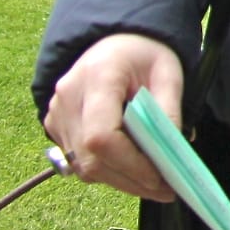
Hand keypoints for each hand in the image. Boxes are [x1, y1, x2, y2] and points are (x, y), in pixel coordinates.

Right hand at [43, 32, 182, 201]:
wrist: (116, 40)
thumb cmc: (144, 52)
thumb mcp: (168, 71)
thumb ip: (169, 109)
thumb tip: (174, 150)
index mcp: (98, 76)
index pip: (101, 135)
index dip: (129, 163)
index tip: (158, 175)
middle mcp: (69, 96)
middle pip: (90, 157)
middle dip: (128, 179)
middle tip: (164, 189)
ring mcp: (57, 112)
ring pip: (83, 165)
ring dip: (119, 179)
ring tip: (153, 182)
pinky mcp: (55, 124)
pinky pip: (78, 159)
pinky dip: (105, 168)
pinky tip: (131, 166)